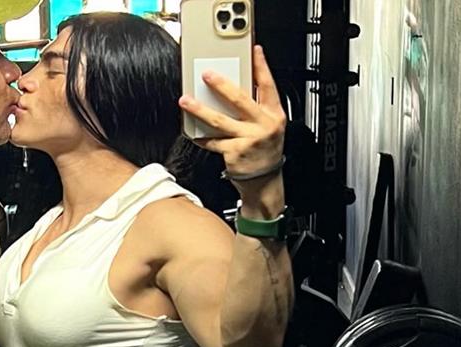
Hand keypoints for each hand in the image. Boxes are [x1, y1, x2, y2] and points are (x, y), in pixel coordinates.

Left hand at [178, 45, 286, 182]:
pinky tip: (192, 133)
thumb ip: (258, 107)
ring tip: (186, 101)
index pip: (267, 85)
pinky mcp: (233, 153)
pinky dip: (202, 137)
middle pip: (239, 100)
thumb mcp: (270, 125)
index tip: (254, 50)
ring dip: (200, 110)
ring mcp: (247, 139)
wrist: (264, 181)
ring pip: (220, 121)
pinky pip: (213, 142)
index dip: (261, 66)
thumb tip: (237, 87)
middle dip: (221, 85)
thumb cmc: (265, 151)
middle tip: (207, 74)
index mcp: (273, 114)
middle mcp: (261, 125)